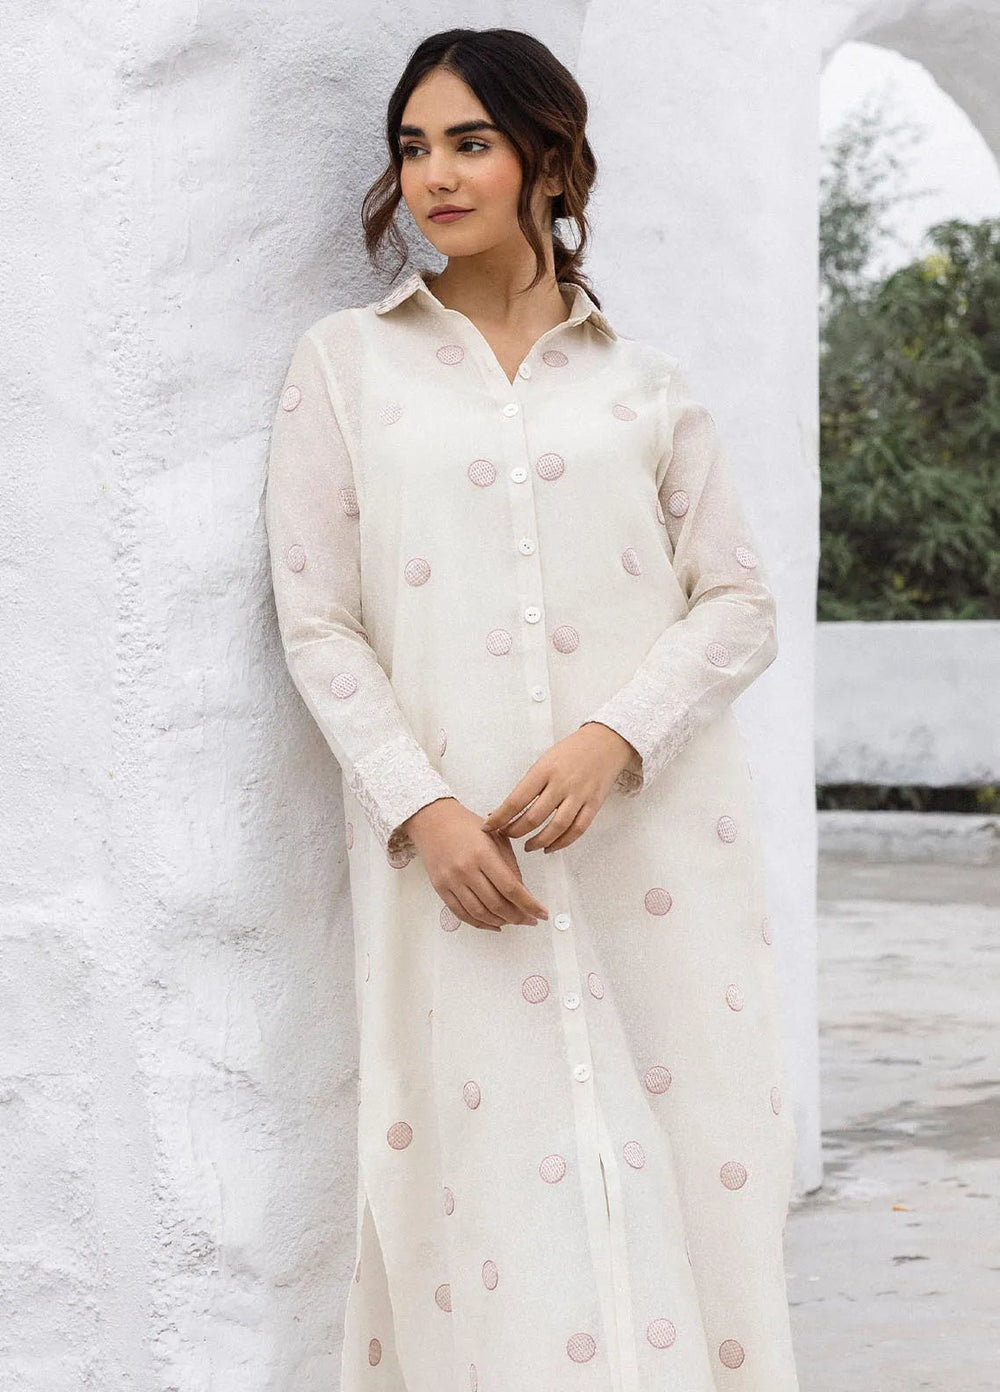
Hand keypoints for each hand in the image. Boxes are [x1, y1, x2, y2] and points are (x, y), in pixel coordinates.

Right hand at [400, 798, 549, 931]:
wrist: (433, 820)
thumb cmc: (466, 825)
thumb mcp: (496, 837)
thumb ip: (510, 865)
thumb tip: (523, 893)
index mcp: (483, 853)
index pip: (511, 888)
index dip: (529, 904)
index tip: (541, 913)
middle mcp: (466, 869)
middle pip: (496, 904)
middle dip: (517, 917)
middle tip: (529, 920)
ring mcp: (451, 880)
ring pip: (479, 913)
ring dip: (500, 922)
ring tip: (513, 921)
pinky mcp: (441, 888)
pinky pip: (461, 913)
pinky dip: (479, 923)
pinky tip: (493, 924)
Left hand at [479, 723, 637, 852]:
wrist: (605, 743)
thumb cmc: (571, 751)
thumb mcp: (544, 760)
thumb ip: (530, 784)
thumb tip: (508, 808)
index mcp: (544, 770)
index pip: (516, 800)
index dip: (500, 818)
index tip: (489, 827)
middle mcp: (561, 784)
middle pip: (533, 817)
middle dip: (515, 831)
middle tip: (506, 835)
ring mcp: (579, 795)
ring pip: (555, 827)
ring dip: (538, 841)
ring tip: (528, 846)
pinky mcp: (593, 804)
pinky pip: (577, 830)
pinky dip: (562, 842)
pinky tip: (551, 847)